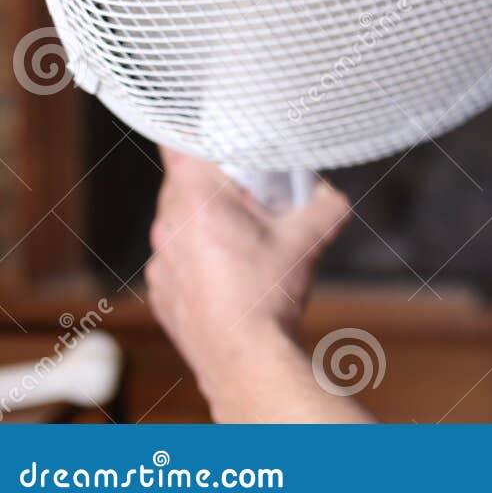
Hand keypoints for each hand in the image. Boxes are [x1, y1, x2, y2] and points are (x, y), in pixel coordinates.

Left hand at [148, 147, 351, 415]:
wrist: (244, 357)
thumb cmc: (269, 294)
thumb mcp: (311, 237)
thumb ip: (326, 202)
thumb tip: (330, 193)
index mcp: (198, 199)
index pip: (180, 143)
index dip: (200, 135)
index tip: (224, 142)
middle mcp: (168, 224)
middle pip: (185, 183)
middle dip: (218, 185)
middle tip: (254, 198)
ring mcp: (159, 259)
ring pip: (180, 222)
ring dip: (207, 223)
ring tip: (246, 242)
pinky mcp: (160, 289)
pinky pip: (177, 257)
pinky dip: (199, 258)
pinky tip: (231, 275)